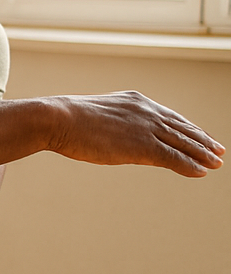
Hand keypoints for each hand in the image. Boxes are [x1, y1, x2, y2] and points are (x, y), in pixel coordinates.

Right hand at [48, 91, 223, 175]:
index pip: (170, 116)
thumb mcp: (95, 115)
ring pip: (183, 143)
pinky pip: (175, 158)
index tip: (199, 135)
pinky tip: (202, 171)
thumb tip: (108, 132)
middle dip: (202, 140)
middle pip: (182, 128)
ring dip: (202, 153)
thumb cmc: (66, 119)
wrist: (58, 119)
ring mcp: (147, 129)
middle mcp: (147, 112)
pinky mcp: (144, 147)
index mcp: (136, 102)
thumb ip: (111, 122)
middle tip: (218, 150)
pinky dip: (190, 165)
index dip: (187, 127)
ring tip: (216, 162)